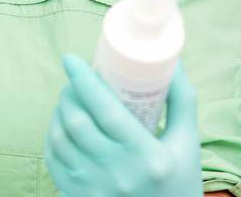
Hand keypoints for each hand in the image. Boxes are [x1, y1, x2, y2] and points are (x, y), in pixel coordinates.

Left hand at [45, 54, 202, 196]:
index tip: (71, 59)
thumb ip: (182, 99)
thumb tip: (173, 58)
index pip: (106, 110)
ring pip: (59, 139)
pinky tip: (61, 126)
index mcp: (147, 157)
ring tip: (68, 101)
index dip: (84, 80)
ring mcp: (94, 188)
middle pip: (76, 122)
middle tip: (75, 81)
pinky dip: (52, 136)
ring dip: (58, 113)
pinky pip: (53, 160)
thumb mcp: (188, 142)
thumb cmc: (179, 179)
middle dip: (69, 93)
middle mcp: (118, 174)